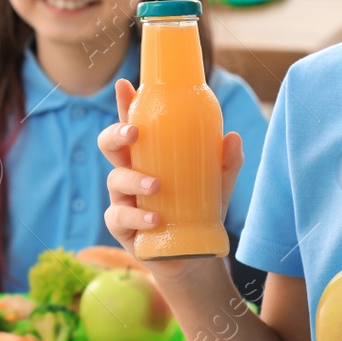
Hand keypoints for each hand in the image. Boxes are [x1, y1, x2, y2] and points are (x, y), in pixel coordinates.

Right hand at [97, 79, 243, 280]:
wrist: (193, 255)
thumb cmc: (199, 210)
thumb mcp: (218, 185)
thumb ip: (226, 162)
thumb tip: (232, 136)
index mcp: (148, 155)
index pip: (132, 123)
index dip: (125, 103)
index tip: (125, 85)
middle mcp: (130, 172)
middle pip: (109, 145)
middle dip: (116, 134)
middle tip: (134, 132)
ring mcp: (123, 199)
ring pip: (115, 180)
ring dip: (134, 179)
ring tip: (157, 185)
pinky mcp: (122, 227)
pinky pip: (119, 217)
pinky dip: (136, 216)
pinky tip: (155, 218)